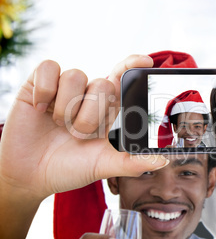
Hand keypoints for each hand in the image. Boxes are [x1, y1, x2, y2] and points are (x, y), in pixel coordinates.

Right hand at [0, 55, 167, 199]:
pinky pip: (49, 69)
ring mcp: (63, 89)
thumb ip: (131, 162)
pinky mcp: (38, 85)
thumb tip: (162, 161)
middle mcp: (88, 95)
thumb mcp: (103, 166)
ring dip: (67, 109)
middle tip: (78, 135)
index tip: (146, 62)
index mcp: (107, 109)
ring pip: (76, 76)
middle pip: (103, 84)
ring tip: (57, 126)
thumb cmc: (70, 168)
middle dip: (91, 116)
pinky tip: (41, 110)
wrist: (31, 176)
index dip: (133, 66)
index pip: (123, 78)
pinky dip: (46, 91)